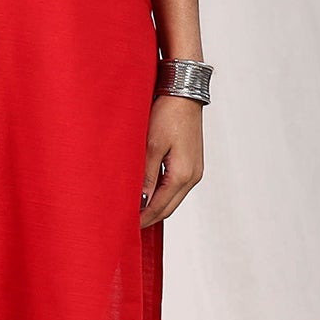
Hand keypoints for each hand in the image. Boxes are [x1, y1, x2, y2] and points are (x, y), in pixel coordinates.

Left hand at [140, 94, 202, 226]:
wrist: (184, 93)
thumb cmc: (167, 114)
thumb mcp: (151, 145)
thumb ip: (146, 176)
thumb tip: (140, 202)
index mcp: (183, 175)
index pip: (159, 207)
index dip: (142, 219)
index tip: (125, 226)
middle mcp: (193, 177)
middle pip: (168, 208)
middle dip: (148, 218)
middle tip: (127, 224)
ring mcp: (195, 171)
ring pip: (172, 199)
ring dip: (155, 207)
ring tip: (134, 211)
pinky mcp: (192, 164)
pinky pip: (176, 187)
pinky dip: (162, 195)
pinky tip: (148, 194)